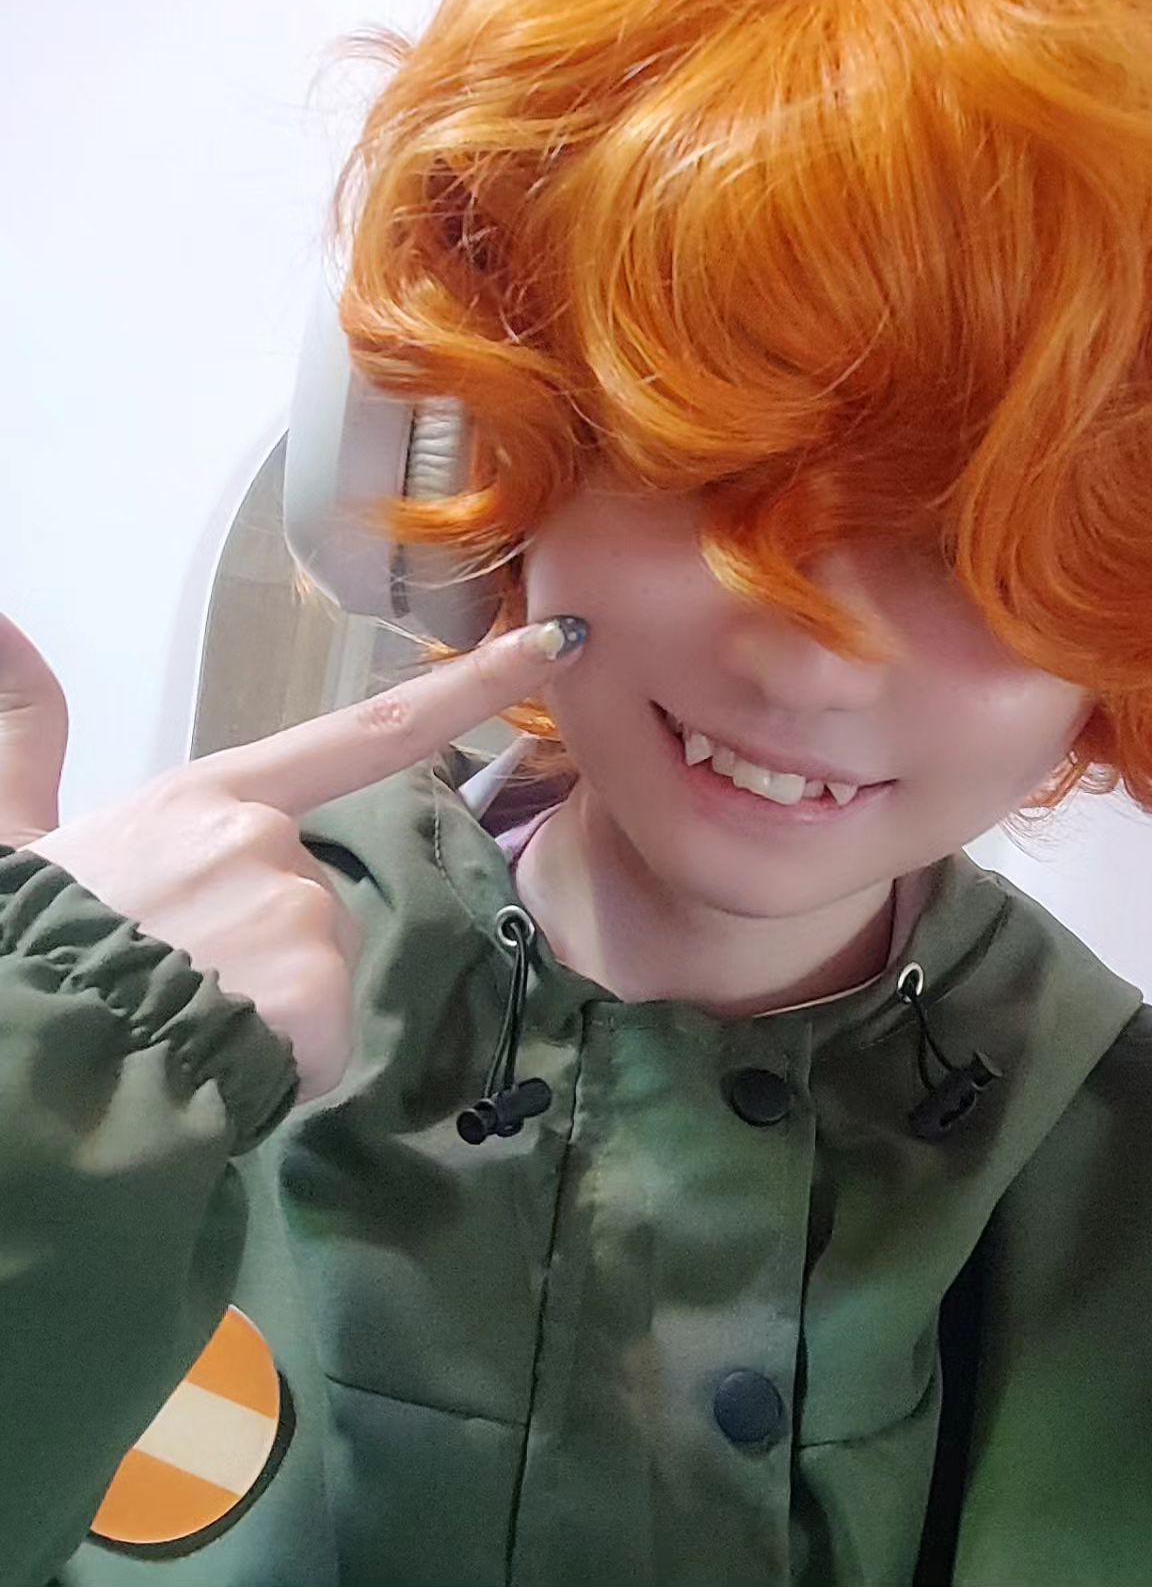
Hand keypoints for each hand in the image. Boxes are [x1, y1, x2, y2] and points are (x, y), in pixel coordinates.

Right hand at [0, 611, 585, 1102]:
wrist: (8, 1060)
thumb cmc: (23, 950)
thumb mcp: (22, 838)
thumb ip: (26, 736)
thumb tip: (1, 620)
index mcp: (207, 795)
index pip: (365, 731)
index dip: (473, 688)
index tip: (561, 644)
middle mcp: (261, 837)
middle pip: (324, 898)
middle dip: (273, 956)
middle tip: (177, 986)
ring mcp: (291, 907)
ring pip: (322, 972)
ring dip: (272, 1014)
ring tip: (179, 1025)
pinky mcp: (310, 987)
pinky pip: (322, 1039)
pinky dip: (281, 1066)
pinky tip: (210, 1065)